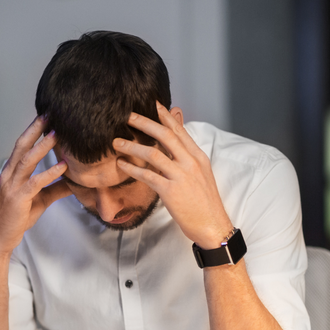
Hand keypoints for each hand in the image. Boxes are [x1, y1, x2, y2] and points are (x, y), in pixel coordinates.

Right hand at [0, 117, 71, 259]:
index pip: (22, 145)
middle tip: (50, 113)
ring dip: (43, 146)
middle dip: (35, 129)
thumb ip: (56, 188)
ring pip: (27, 160)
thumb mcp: (40, 200)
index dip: (33, 130)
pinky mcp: (18, 199)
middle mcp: (9, 175)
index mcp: (12, 172)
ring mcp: (12, 186)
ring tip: (57, 133)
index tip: (47, 116)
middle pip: (22, 146)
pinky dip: (49, 173)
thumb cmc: (17, 217)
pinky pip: (35, 183)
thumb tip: (75, 181)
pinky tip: (63, 166)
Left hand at [113, 103, 231, 248]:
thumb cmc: (205, 202)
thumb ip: (187, 157)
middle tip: (128, 116)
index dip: (165, 116)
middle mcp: (190, 163)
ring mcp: (181, 176)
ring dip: (132, 146)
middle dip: (145, 123)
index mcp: (198, 157)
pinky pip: (147, 175)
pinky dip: (132, 169)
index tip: (152, 104)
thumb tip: (177, 144)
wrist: (212, 226)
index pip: (179, 131)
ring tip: (116, 143)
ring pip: (153, 154)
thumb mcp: (201, 174)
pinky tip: (121, 165)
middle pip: (165, 135)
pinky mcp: (171, 191)